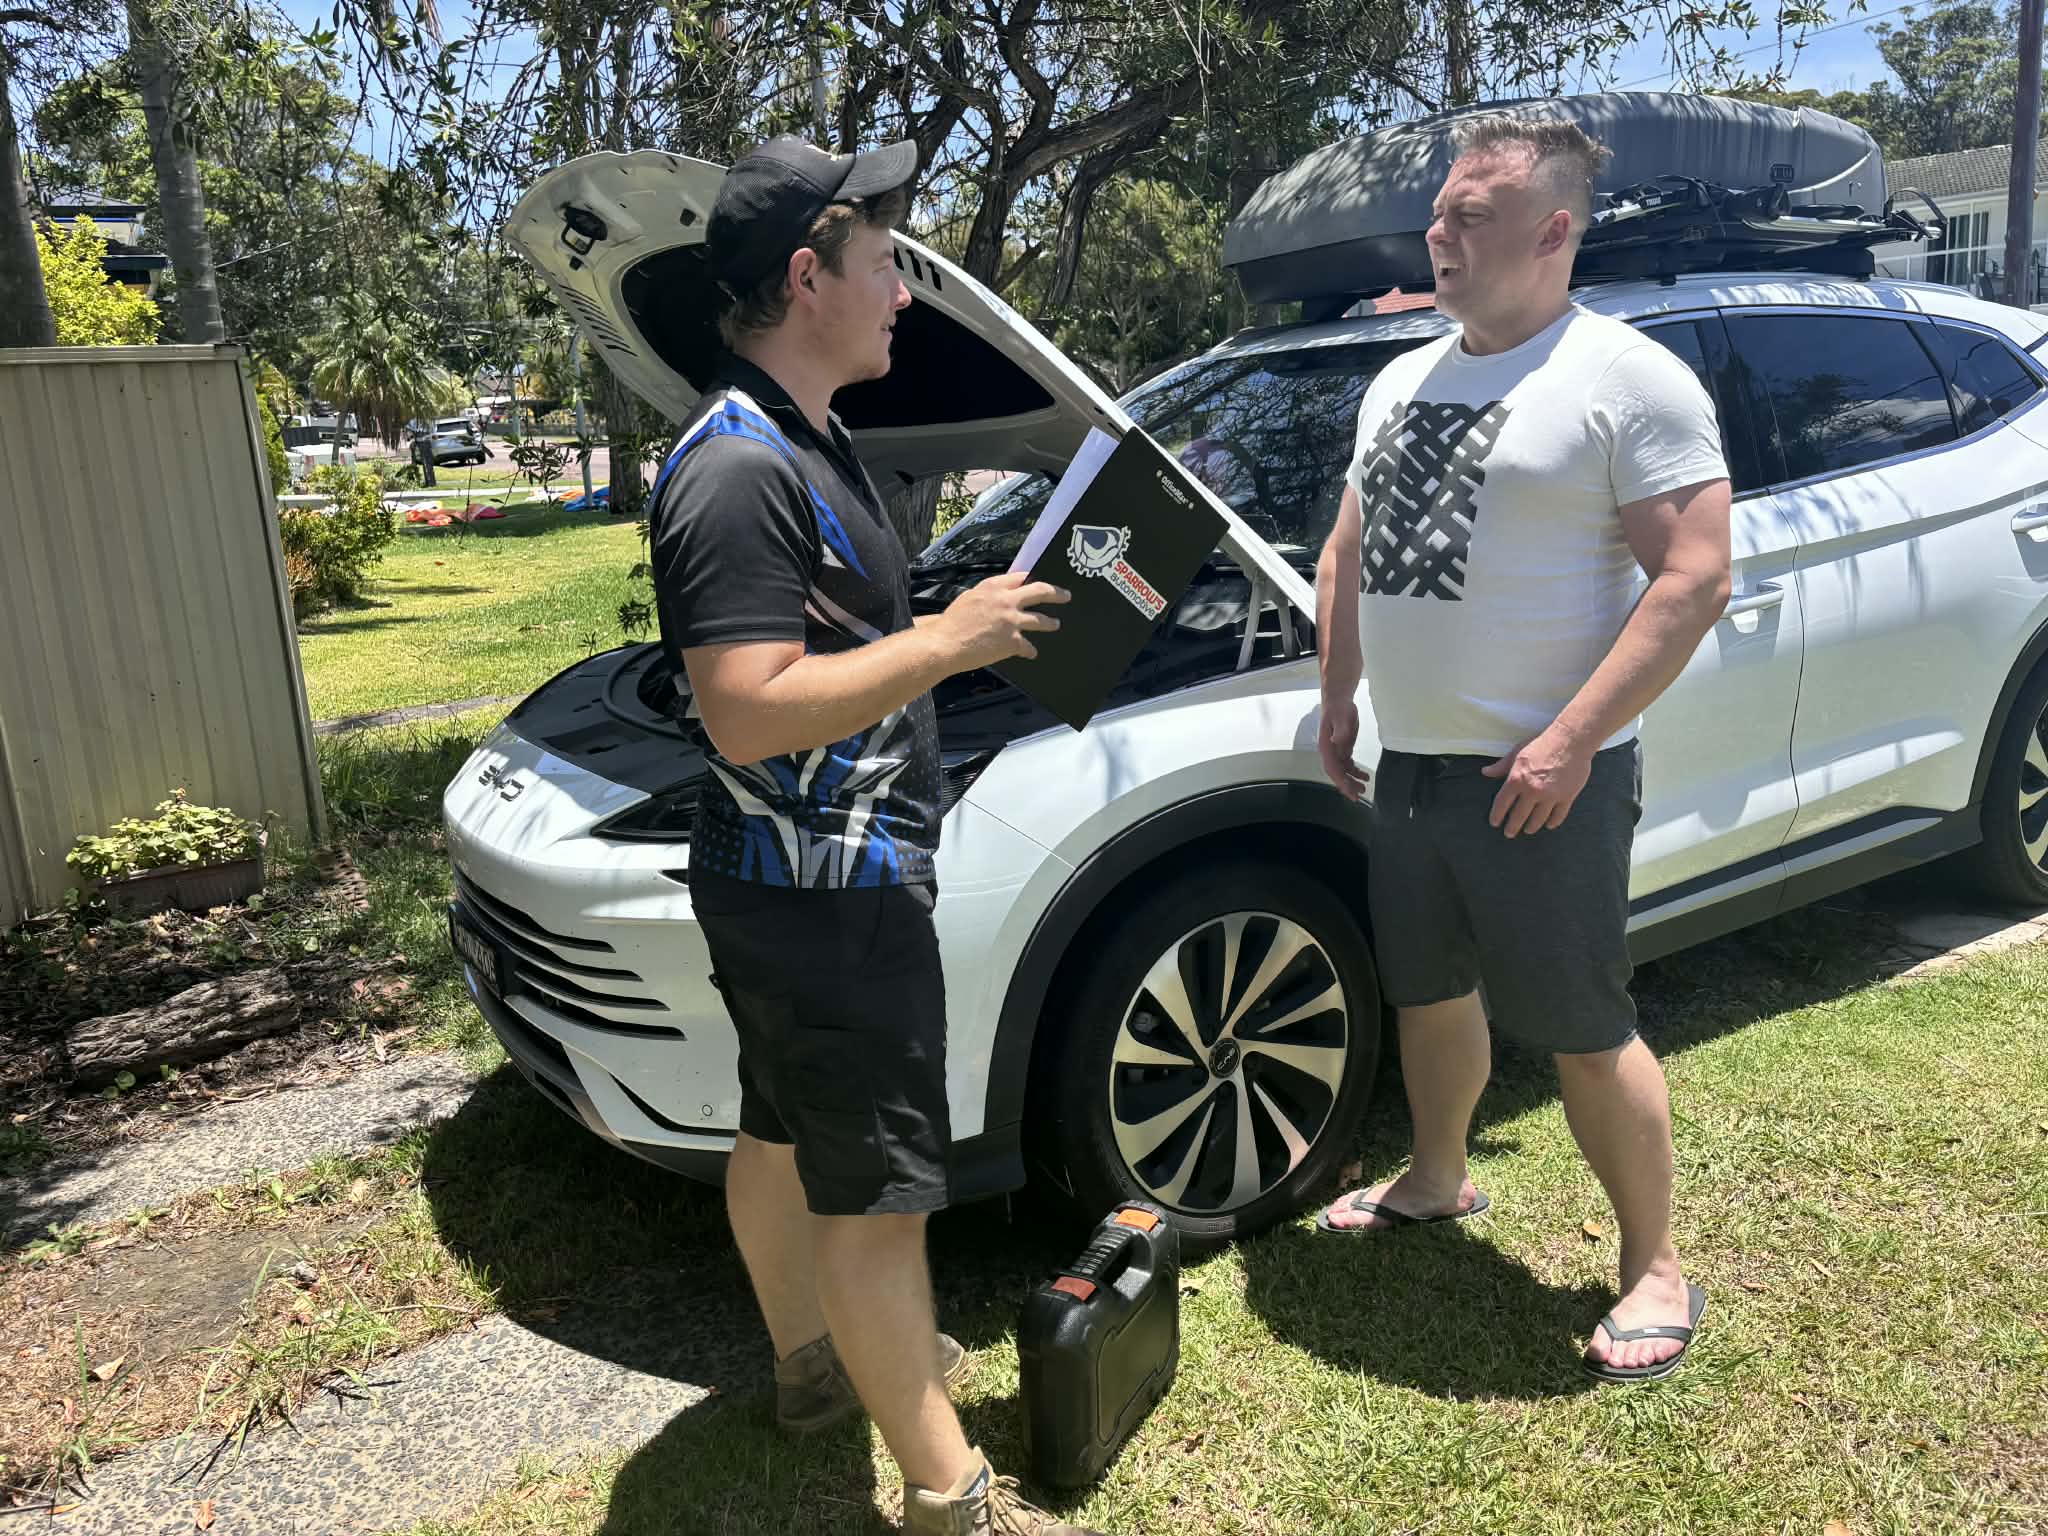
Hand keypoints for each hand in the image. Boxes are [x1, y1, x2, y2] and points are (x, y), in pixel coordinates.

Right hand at [937, 571, 1069, 670]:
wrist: (945, 644)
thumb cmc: (951, 624)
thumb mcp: (969, 599)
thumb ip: (987, 596)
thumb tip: (998, 597)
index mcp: (993, 587)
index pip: (1020, 577)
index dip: (1031, 580)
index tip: (1037, 582)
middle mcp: (1006, 600)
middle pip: (1040, 591)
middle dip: (1056, 593)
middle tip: (1065, 595)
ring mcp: (1011, 621)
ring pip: (1041, 620)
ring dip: (1050, 623)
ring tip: (1055, 624)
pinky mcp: (1012, 641)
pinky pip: (1028, 646)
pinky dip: (1030, 651)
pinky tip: (1032, 653)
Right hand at [1317, 696, 1369, 800]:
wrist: (1338, 699)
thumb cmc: (1338, 707)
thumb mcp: (1341, 717)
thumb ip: (1340, 730)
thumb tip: (1337, 741)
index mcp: (1326, 747)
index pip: (1333, 769)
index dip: (1342, 782)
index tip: (1351, 792)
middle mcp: (1330, 751)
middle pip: (1337, 773)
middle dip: (1347, 785)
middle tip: (1358, 796)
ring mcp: (1336, 750)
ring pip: (1343, 770)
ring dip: (1352, 780)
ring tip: (1364, 787)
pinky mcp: (1343, 747)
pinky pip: (1347, 763)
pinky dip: (1355, 771)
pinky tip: (1364, 775)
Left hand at [1481, 729, 1593, 836]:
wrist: (1571, 740)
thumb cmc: (1542, 744)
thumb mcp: (1517, 752)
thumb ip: (1501, 766)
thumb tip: (1485, 772)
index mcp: (1517, 779)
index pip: (1502, 803)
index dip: (1497, 815)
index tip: (1495, 823)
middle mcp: (1532, 791)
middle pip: (1519, 816)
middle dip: (1512, 827)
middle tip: (1509, 833)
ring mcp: (1550, 795)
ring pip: (1538, 819)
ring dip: (1531, 827)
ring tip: (1528, 830)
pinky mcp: (1567, 797)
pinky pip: (1558, 816)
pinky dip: (1552, 823)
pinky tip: (1548, 825)